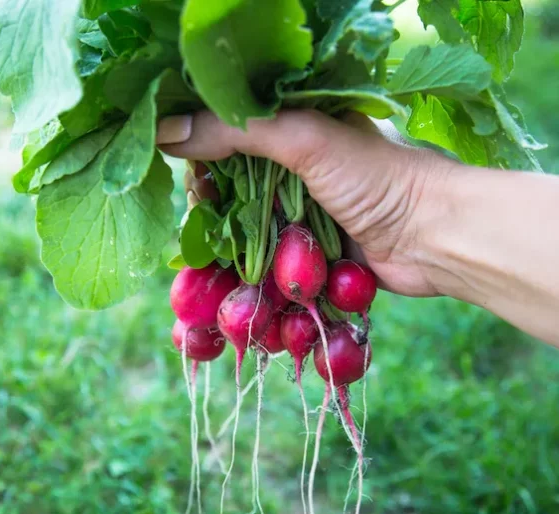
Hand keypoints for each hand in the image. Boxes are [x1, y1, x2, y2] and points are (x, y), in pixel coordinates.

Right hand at [157, 110, 457, 297]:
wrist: (437, 238)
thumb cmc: (378, 178)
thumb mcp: (305, 138)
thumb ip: (236, 130)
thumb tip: (165, 130)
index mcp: (291, 133)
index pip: (226, 144)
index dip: (202, 163)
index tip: (192, 185)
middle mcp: (292, 175)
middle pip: (230, 195)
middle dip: (210, 219)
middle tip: (197, 235)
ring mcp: (301, 218)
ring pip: (245, 237)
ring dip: (224, 257)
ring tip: (205, 275)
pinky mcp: (310, 257)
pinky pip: (267, 268)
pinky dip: (249, 281)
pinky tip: (230, 295)